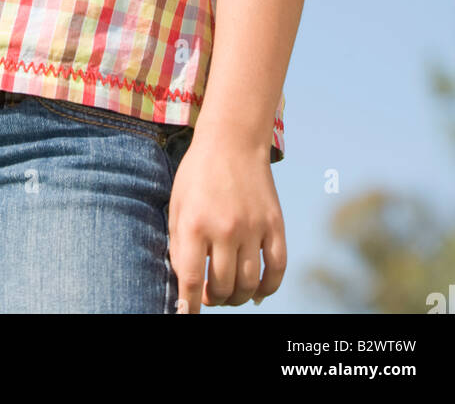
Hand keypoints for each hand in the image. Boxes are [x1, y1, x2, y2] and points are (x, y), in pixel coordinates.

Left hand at [167, 129, 285, 312]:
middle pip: (222, 287)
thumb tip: (187, 282)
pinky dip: (268, 289)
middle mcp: (225, 229)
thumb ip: (178, 244)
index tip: (188, 315)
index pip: (191, 281)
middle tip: (210, 295)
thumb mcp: (177, 204)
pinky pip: (277, 269)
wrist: (232, 140)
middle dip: (214, 299)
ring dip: (238, 297)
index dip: (189, 307)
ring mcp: (253, 227)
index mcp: (194, 224)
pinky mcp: (275, 224)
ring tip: (230, 293)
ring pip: (249, 284)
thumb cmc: (198, 173)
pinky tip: (257, 292)